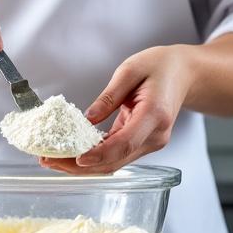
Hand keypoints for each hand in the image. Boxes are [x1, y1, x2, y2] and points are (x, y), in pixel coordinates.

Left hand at [40, 46, 193, 174]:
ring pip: (114, 163)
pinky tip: (73, 155)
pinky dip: (94, 158)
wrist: (184, 74)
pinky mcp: (143, 144)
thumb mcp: (130, 70)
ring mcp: (151, 143)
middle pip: (116, 161)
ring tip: (53, 160)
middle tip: (49, 161)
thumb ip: (108, 96)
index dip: (99, 154)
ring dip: (83, 166)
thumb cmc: (161, 66)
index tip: (76, 158)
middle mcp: (155, 136)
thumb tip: (87, 119)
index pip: (125, 143)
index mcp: (154, 115)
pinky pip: (117, 156)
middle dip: (80, 166)